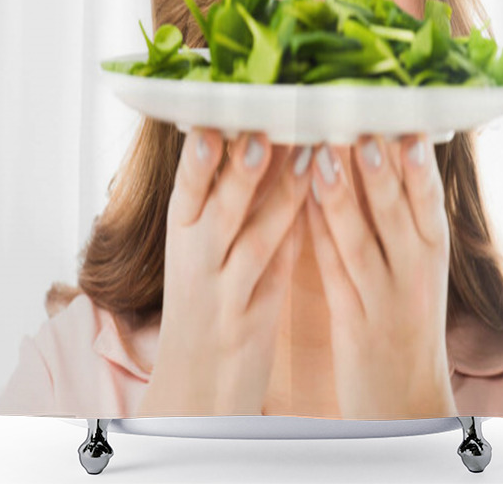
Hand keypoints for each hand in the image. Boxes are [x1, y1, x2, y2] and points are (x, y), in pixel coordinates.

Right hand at [136, 129, 313, 416]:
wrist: (196, 387)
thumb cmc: (205, 302)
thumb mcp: (199, 250)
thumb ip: (223, 200)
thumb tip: (252, 139)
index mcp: (181, 236)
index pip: (185, 188)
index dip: (198, 155)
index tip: (214, 116)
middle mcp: (196, 261)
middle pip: (218, 207)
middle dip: (239, 169)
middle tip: (260, 132)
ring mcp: (224, 293)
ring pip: (254, 238)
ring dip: (281, 196)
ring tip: (307, 156)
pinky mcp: (253, 319)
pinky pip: (279, 272)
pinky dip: (299, 238)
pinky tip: (320, 209)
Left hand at [305, 133, 456, 418]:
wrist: (406, 399)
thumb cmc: (409, 319)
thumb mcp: (421, 266)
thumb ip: (407, 217)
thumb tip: (387, 152)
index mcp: (435, 253)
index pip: (429, 200)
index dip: (418, 162)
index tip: (407, 120)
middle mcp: (415, 272)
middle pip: (397, 213)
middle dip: (380, 169)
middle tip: (366, 126)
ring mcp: (384, 299)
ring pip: (361, 239)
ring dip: (342, 196)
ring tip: (326, 153)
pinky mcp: (353, 322)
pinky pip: (333, 271)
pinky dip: (318, 236)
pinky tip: (301, 204)